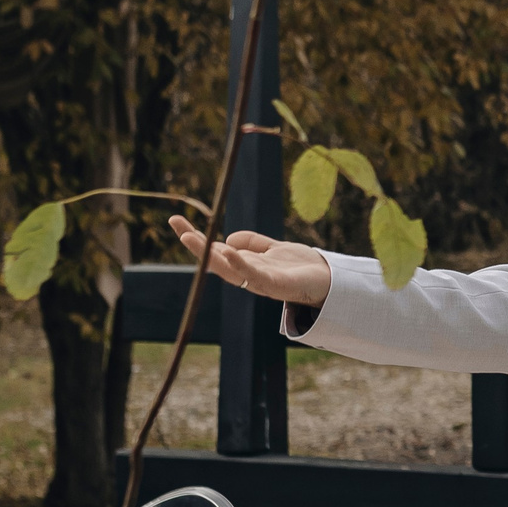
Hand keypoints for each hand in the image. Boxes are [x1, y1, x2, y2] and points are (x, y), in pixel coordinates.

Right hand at [169, 216, 331, 311]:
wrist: (331, 281)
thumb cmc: (302, 267)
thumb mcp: (274, 248)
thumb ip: (253, 243)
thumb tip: (227, 239)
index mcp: (247, 265)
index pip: (216, 251)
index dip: (197, 238)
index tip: (176, 221)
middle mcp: (249, 275)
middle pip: (216, 261)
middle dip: (196, 246)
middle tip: (178, 228)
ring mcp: (261, 281)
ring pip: (229, 270)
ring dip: (210, 255)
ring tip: (192, 238)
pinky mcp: (277, 285)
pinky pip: (254, 276)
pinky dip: (240, 264)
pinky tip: (228, 250)